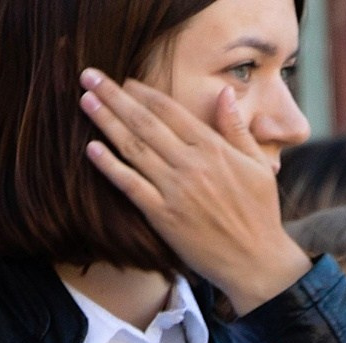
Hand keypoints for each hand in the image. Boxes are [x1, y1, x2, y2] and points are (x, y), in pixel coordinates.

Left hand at [79, 72, 310, 314]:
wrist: (256, 261)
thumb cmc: (260, 213)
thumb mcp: (258, 165)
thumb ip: (236, 128)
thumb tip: (223, 94)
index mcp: (213, 148)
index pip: (170, 111)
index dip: (144, 93)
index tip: (125, 82)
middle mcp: (191, 164)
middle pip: (145, 122)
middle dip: (114, 97)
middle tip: (90, 77)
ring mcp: (175, 190)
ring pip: (134, 148)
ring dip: (106, 122)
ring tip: (86, 101)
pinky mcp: (163, 216)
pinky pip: (131, 185)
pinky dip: (110, 166)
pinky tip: (92, 149)